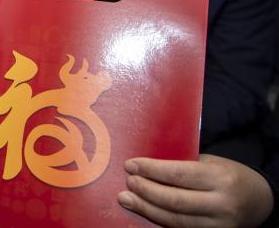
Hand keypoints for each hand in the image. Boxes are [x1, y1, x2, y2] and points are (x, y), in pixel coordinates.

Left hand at [118, 154, 273, 226]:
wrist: (257, 201)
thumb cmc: (228, 175)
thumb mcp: (210, 163)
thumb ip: (183, 164)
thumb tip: (145, 164)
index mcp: (220, 178)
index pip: (179, 174)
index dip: (151, 170)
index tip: (131, 165)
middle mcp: (221, 204)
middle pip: (174, 200)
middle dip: (145, 191)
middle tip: (128, 182)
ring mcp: (218, 224)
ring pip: (174, 220)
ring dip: (146, 209)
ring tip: (127, 198)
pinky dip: (159, 219)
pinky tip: (145, 210)